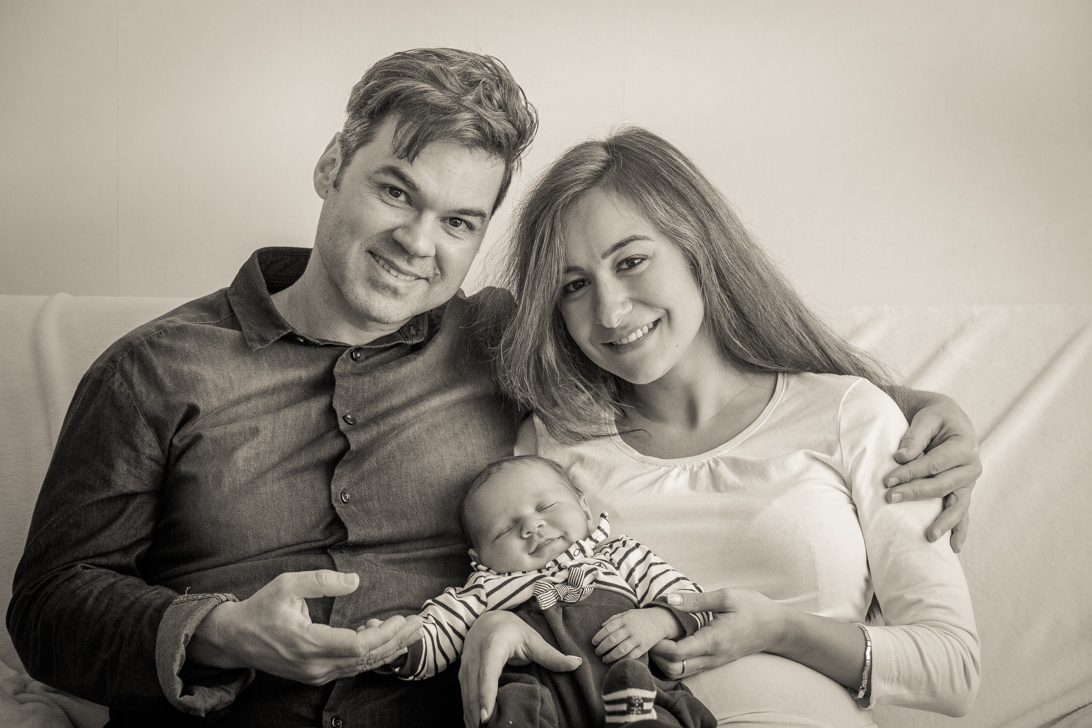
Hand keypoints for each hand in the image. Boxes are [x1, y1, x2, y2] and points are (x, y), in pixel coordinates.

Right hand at [188, 570, 422, 684]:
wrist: (236, 639)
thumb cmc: (262, 608)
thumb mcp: (287, 584)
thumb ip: (321, 581)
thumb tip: (355, 581)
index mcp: (308, 643)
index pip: (357, 646)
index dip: (384, 634)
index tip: (401, 617)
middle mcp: (315, 665)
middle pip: (366, 658)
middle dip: (396, 640)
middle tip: (419, 623)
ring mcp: (316, 674)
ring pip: (361, 666)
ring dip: (388, 648)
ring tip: (410, 630)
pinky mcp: (316, 675)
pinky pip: (351, 667)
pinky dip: (371, 653)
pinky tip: (382, 635)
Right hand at [459, 610, 580, 726]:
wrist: (489, 619)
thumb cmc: (512, 630)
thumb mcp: (533, 639)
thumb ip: (552, 655)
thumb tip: (576, 664)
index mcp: (494, 645)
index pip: (488, 673)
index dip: (486, 695)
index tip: (486, 716)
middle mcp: (476, 654)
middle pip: (474, 688)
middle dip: (477, 712)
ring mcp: (466, 663)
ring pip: (466, 693)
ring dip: (471, 714)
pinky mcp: (462, 671)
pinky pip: (463, 693)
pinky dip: (467, 709)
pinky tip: (473, 724)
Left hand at [592, 607, 678, 662]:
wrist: (660, 620)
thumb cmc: (640, 617)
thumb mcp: (627, 613)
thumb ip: (614, 619)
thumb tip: (601, 626)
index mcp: (625, 619)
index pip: (608, 628)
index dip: (599, 637)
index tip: (593, 643)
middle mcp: (630, 629)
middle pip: (612, 640)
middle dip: (602, 648)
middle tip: (597, 652)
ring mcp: (638, 638)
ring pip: (621, 649)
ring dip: (610, 656)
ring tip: (604, 659)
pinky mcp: (644, 646)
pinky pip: (632, 655)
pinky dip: (623, 659)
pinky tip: (617, 662)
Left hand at [648, 589, 785, 678]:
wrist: (777, 628)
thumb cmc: (753, 609)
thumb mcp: (726, 597)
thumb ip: (696, 600)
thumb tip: (669, 600)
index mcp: (713, 641)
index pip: (676, 652)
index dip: (657, 644)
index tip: (649, 628)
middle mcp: (712, 657)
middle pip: (673, 669)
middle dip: (656, 655)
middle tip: (649, 634)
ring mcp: (713, 662)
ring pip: (679, 672)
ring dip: (664, 659)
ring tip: (658, 637)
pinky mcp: (714, 662)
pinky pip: (688, 668)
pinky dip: (674, 660)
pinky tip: (672, 641)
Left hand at [885, 392, 981, 551]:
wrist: (947, 419)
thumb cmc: (935, 417)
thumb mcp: (926, 417)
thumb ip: (914, 436)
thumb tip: (901, 458)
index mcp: (964, 446)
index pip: (934, 464)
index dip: (911, 473)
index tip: (887, 481)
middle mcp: (971, 467)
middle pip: (942, 485)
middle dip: (915, 493)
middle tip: (890, 499)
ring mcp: (968, 482)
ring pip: (957, 505)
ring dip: (943, 522)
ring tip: (929, 537)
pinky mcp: (963, 492)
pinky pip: (963, 513)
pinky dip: (960, 529)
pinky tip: (954, 546)